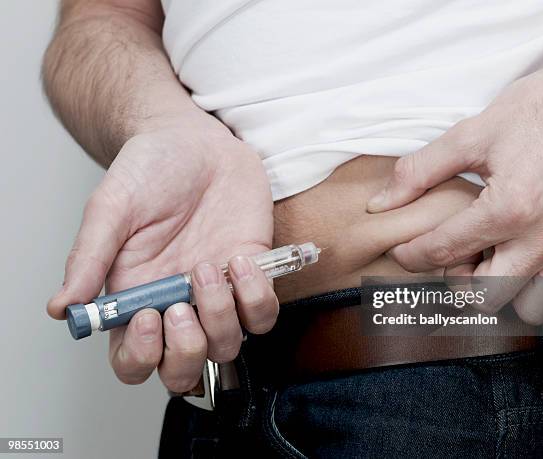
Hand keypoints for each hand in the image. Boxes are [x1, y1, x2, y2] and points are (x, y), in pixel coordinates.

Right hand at [47, 112, 276, 391]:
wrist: (195, 142)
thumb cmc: (149, 171)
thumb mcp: (111, 209)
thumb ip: (89, 258)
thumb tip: (61, 308)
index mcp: (136, 297)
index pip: (134, 359)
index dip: (141, 356)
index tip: (148, 317)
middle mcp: (177, 304)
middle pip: (186, 369)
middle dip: (187, 351)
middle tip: (181, 305)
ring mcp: (218, 293)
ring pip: (228, 345)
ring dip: (221, 317)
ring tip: (209, 266)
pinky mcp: (253, 274)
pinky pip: (263, 312)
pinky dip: (257, 296)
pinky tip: (240, 258)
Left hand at [367, 36, 542, 323]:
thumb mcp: (473, 133)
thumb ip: (420, 171)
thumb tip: (382, 202)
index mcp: (509, 208)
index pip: (442, 252)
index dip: (411, 256)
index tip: (404, 252)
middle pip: (486, 296)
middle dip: (459, 282)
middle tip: (454, 255)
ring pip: (532, 307)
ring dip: (506, 292)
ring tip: (496, 260)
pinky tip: (539, 266)